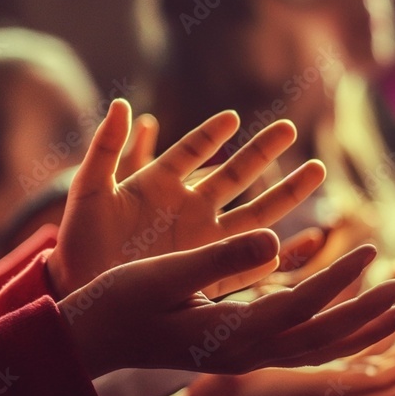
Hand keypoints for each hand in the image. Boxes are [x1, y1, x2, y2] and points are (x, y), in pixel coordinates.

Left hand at [48, 99, 325, 297]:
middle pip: (234, 175)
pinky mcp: (208, 272)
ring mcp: (201, 241)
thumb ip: (105, 149)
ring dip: (284, 193)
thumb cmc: (79, 241)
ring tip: (316, 170)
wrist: (81, 291)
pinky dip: (279, 252)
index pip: (191, 151)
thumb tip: (120, 104)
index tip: (232, 117)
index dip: (210, 135)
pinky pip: (251, 260)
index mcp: (158, 183)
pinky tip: (306, 242)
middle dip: (261, 153)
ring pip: (253, 214)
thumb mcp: (89, 191)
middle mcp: (187, 209)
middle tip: (289, 128)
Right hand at [59, 238, 394, 379]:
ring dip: (357, 328)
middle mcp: (242, 352)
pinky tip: (343, 314)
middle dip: (366, 316)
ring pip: (314, 349)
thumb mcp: (164, 274)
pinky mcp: (233, 347)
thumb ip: (219, 257)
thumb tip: (274, 239)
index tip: (368, 250)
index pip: (299, 309)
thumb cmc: (119, 301)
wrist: (90, 339)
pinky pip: (296, 344)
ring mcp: (239, 355)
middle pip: (321, 341)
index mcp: (229, 335)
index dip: (337, 281)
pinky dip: (329, 329)